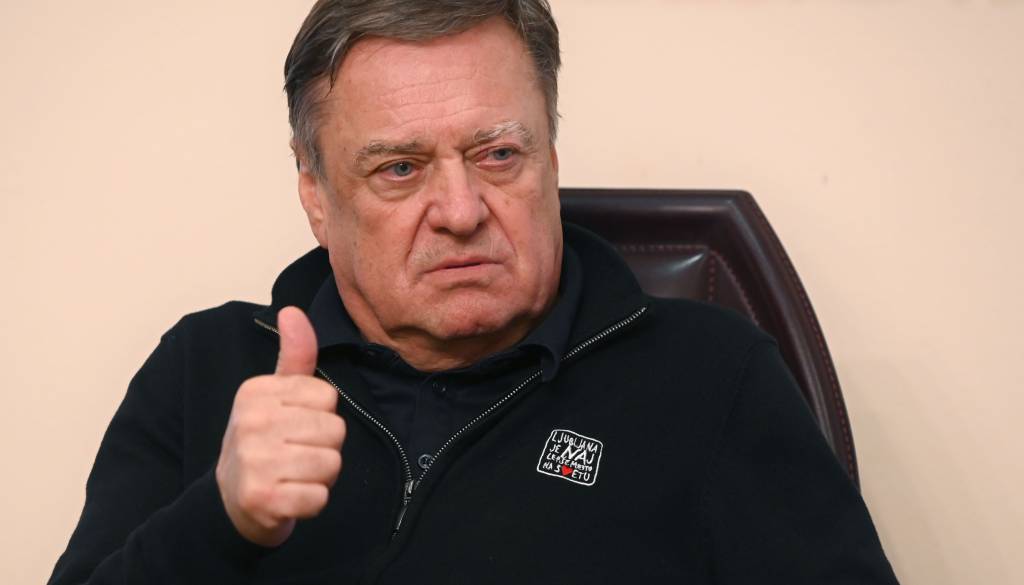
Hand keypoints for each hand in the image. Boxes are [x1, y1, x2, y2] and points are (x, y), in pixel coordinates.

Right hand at [215, 306, 345, 546]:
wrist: (232, 501)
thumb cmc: (263, 442)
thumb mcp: (276, 394)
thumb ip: (294, 355)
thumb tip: (292, 311)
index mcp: (255, 392)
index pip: (329, 397)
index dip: (322, 416)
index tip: (295, 426)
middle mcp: (250, 423)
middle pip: (335, 431)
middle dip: (325, 448)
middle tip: (296, 455)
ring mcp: (254, 462)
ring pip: (332, 464)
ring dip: (320, 477)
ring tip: (294, 475)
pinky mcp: (262, 499)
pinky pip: (320, 498)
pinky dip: (312, 503)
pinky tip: (289, 497)